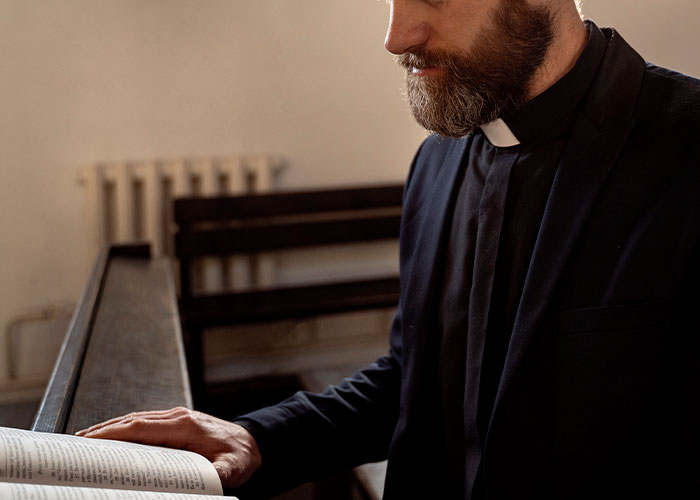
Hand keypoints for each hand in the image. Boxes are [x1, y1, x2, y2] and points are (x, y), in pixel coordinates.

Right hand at [76, 407, 261, 487]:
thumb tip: (208, 481)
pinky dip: (124, 429)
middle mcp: (177, 417)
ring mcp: (176, 417)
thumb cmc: (240, 455)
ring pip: (136, 420)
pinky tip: (112, 440)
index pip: (141, 426)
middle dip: (103, 431)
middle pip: (132, 421)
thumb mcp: (231, 468)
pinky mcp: (176, 422)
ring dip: (111, 429)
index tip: (89, 441)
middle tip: (75, 445)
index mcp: (184, 425)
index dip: (113, 433)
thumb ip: (218, 475)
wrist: (253, 441)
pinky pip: (144, 423)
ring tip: (85, 443)